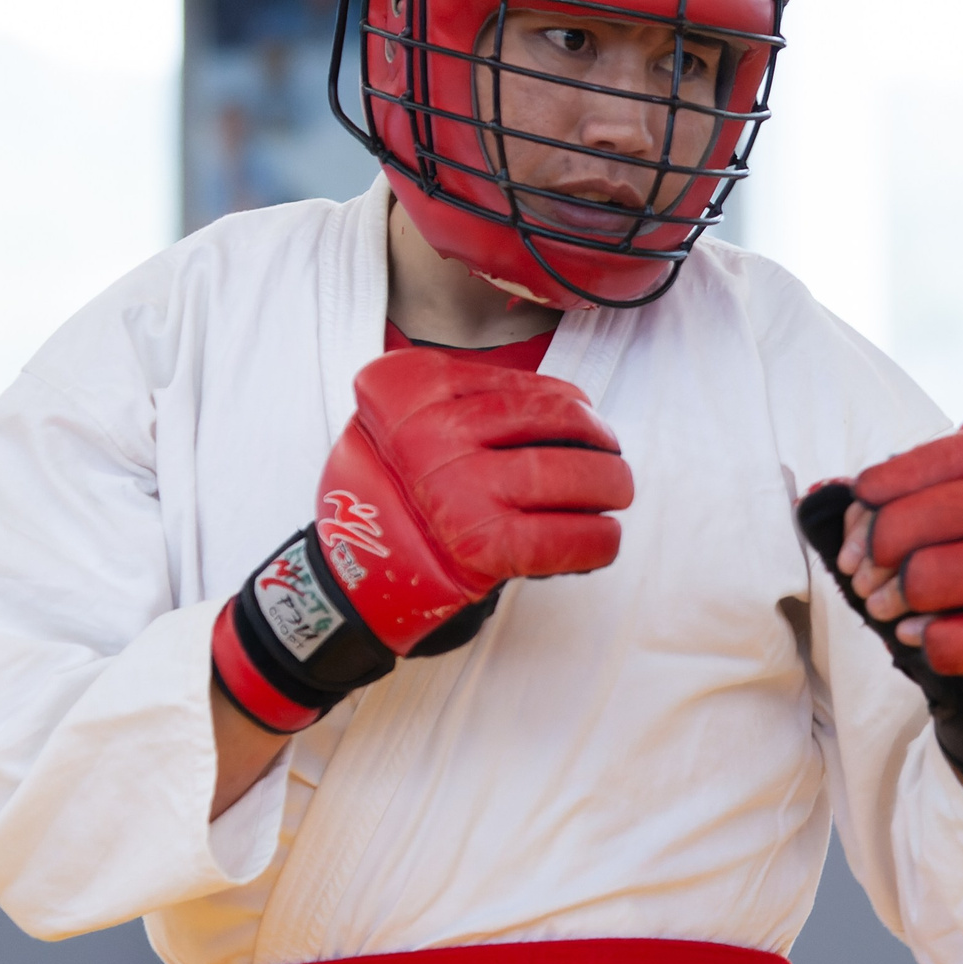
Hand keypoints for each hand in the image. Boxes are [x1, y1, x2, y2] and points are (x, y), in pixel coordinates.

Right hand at [212, 351, 633, 732]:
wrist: (346, 579)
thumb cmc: (383, 501)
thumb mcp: (399, 421)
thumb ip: (463, 401)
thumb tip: (559, 407)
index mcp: (414, 389)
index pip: (522, 385)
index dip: (566, 400)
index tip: (580, 413)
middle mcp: (434, 432)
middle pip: (556, 422)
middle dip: (599, 440)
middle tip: (611, 455)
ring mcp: (461, 487)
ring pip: (570, 474)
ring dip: (610, 484)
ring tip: (615, 491)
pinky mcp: (484, 544)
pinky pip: (567, 537)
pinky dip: (599, 540)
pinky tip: (603, 539)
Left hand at [796, 420, 962, 797]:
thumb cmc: (953, 580)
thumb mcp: (917, 532)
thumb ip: (873, 507)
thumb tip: (814, 494)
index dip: (908, 471)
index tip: (861, 498)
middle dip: (897, 535)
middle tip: (857, 570)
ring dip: (912, 590)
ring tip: (877, 608)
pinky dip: (946, 639)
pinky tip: (913, 638)